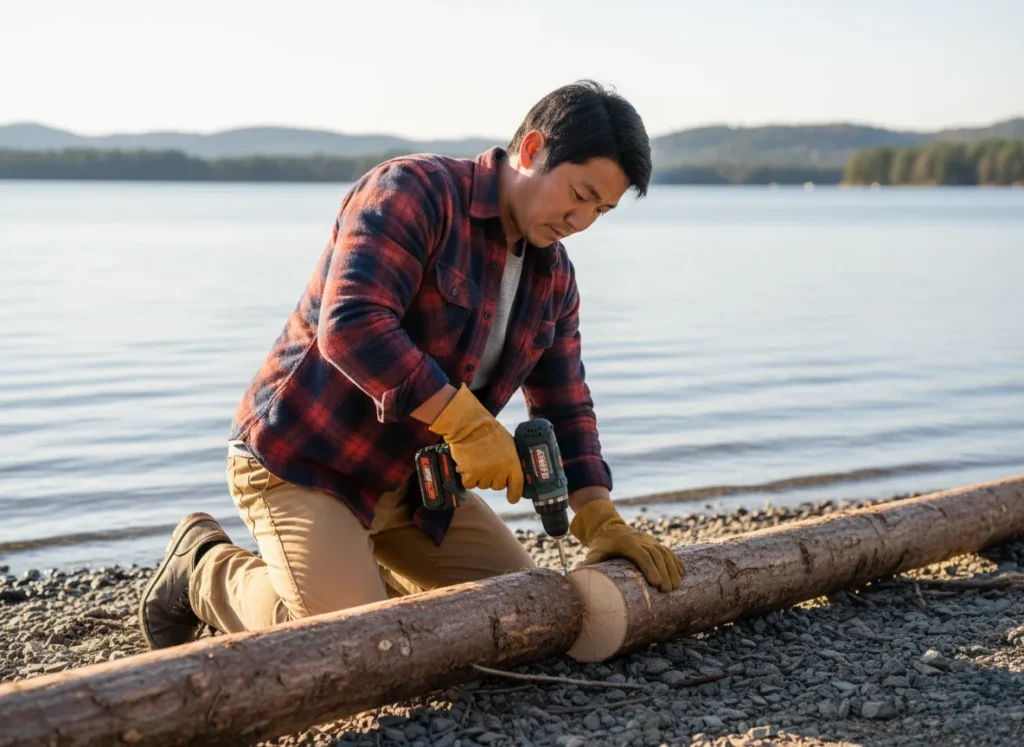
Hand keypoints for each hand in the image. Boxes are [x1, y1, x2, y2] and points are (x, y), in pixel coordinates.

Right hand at [428, 384, 523, 502]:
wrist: (469, 425)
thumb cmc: (489, 430)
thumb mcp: (508, 442)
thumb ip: (511, 458)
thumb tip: (513, 470)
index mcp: (512, 462)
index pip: (517, 485)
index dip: (515, 494)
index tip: (513, 498)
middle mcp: (499, 470)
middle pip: (498, 486)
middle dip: (494, 478)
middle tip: (489, 465)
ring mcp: (484, 474)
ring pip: (484, 485)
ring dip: (481, 477)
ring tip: (478, 461)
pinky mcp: (470, 475)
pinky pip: (470, 484)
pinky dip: (468, 477)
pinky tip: (468, 464)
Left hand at [569, 499, 684, 591]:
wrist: (609, 528)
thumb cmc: (601, 546)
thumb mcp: (593, 553)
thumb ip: (588, 565)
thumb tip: (576, 580)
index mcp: (626, 542)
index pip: (641, 554)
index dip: (650, 568)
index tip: (656, 583)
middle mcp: (640, 539)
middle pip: (656, 554)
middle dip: (664, 572)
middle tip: (668, 590)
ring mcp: (649, 540)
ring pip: (665, 553)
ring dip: (672, 569)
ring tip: (676, 587)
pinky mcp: (655, 543)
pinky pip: (668, 551)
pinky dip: (676, 562)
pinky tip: (682, 574)